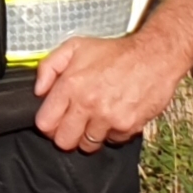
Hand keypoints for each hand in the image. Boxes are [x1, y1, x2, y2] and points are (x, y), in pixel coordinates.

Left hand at [33, 35, 187, 152]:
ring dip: (88, 135)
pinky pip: (112, 141)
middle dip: (65, 135)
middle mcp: (88, 105)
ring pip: (88, 145)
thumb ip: (48, 67)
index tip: (53, 119)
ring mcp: (109, 119)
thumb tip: (38, 91)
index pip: (45, 123)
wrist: (154, 57)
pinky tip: (113, 116)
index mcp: (70, 86)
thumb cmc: (114, 52)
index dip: (47, 124)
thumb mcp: (74, 47)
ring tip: (94, 118)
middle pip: (64, 141)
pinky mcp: (129, 127)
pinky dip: (111, 133)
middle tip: (72, 124)